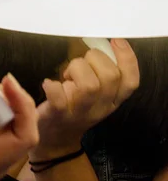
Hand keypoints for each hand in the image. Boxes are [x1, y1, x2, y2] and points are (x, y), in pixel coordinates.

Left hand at [30, 39, 138, 160]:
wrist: (56, 140)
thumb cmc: (76, 107)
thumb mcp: (97, 95)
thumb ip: (103, 73)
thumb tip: (102, 44)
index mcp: (113, 100)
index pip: (131, 81)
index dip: (127, 58)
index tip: (116, 41)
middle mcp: (100, 108)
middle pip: (110, 77)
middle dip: (95, 59)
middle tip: (81, 63)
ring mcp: (80, 113)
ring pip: (89, 86)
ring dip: (76, 69)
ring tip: (67, 74)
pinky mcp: (58, 116)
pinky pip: (59, 99)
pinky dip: (53, 86)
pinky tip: (48, 83)